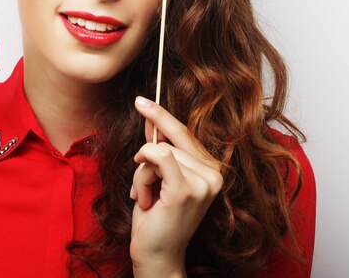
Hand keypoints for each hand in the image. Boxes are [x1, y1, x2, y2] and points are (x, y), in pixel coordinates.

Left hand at [129, 97, 222, 276]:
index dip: (161, 116)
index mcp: (211, 169)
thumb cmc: (156, 217)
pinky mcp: (187, 190)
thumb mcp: (157, 176)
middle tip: (143, 189)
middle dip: (145, 161)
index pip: (183, 133)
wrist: (156, 254)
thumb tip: (151, 117)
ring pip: (157, 152)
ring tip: (148, 200)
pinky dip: (142, 174)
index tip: (141, 100)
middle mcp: (214, 174)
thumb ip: (159, 148)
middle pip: (168, 141)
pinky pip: (157, 157)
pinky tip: (145, 198)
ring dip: (141, 176)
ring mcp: (204, 182)